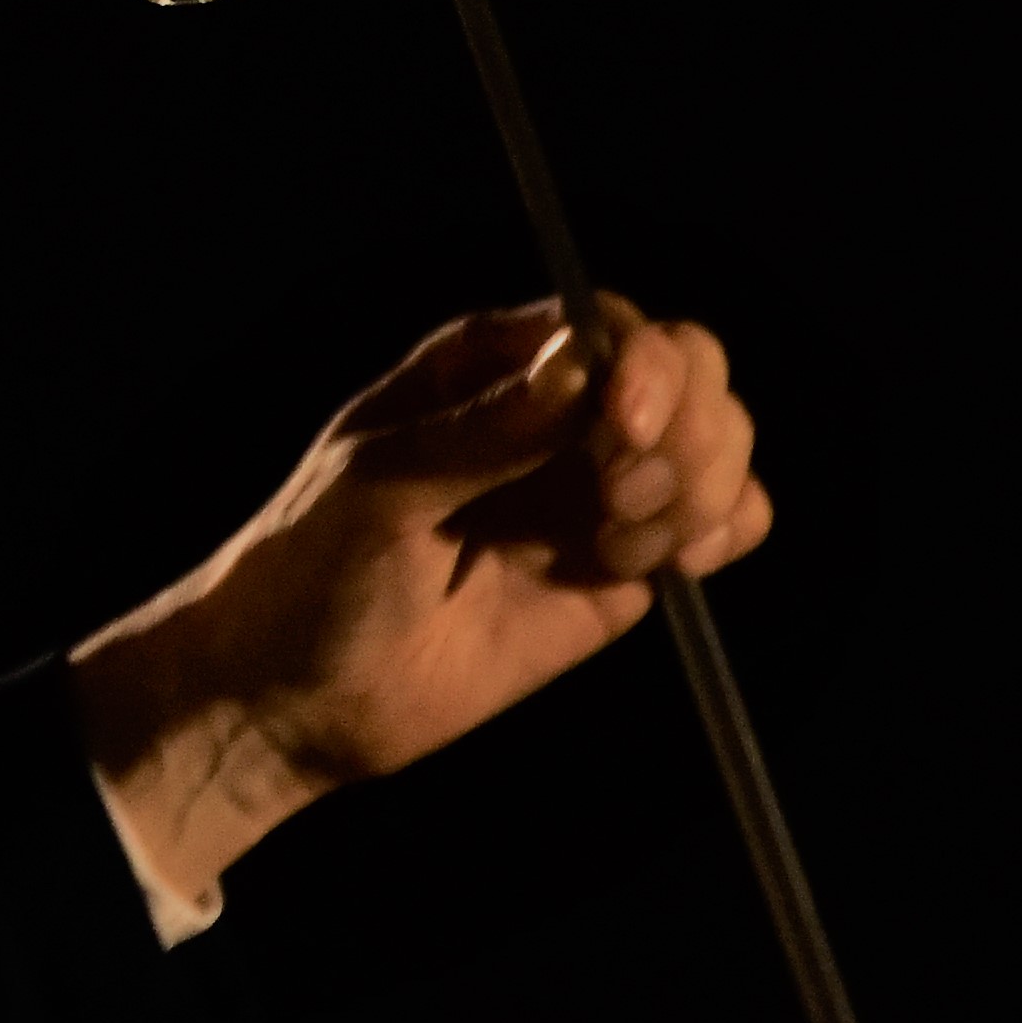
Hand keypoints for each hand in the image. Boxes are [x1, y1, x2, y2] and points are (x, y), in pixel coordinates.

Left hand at [68, 297, 774, 900]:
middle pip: (691, 372)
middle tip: (616, 497)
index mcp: (489, 368)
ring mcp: (593, 492)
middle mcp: (557, 416)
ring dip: (701, 486)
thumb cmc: (310, 570)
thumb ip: (484, 432)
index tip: (623, 425)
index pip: (613, 325)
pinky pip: (719, 525)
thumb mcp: (378, 488)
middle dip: (686, 428)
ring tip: (618, 542)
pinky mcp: (620, 570)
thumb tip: (581, 362)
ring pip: (720, 443)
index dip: (645, 364)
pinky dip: (723, 531)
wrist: (298, 697)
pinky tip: (667, 561)